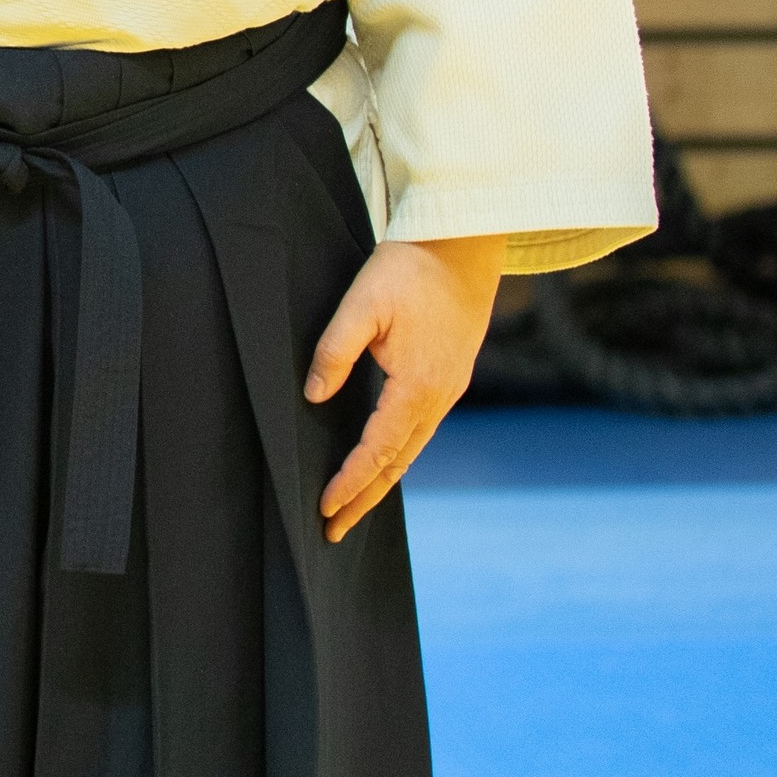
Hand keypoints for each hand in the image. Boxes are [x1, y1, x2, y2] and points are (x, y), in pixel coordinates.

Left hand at [308, 232, 503, 540]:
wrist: (462, 244)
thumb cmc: (407, 268)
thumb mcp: (360, 304)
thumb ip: (334, 351)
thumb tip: (315, 398)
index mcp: (419, 386)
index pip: (378, 449)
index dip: (350, 481)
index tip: (324, 508)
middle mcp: (440, 398)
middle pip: (397, 462)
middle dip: (364, 498)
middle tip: (332, 533)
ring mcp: (449, 390)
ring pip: (410, 449)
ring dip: (381, 480)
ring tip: (351, 508)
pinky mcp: (448, 378)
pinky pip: (418, 429)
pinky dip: (396, 454)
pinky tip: (380, 463)